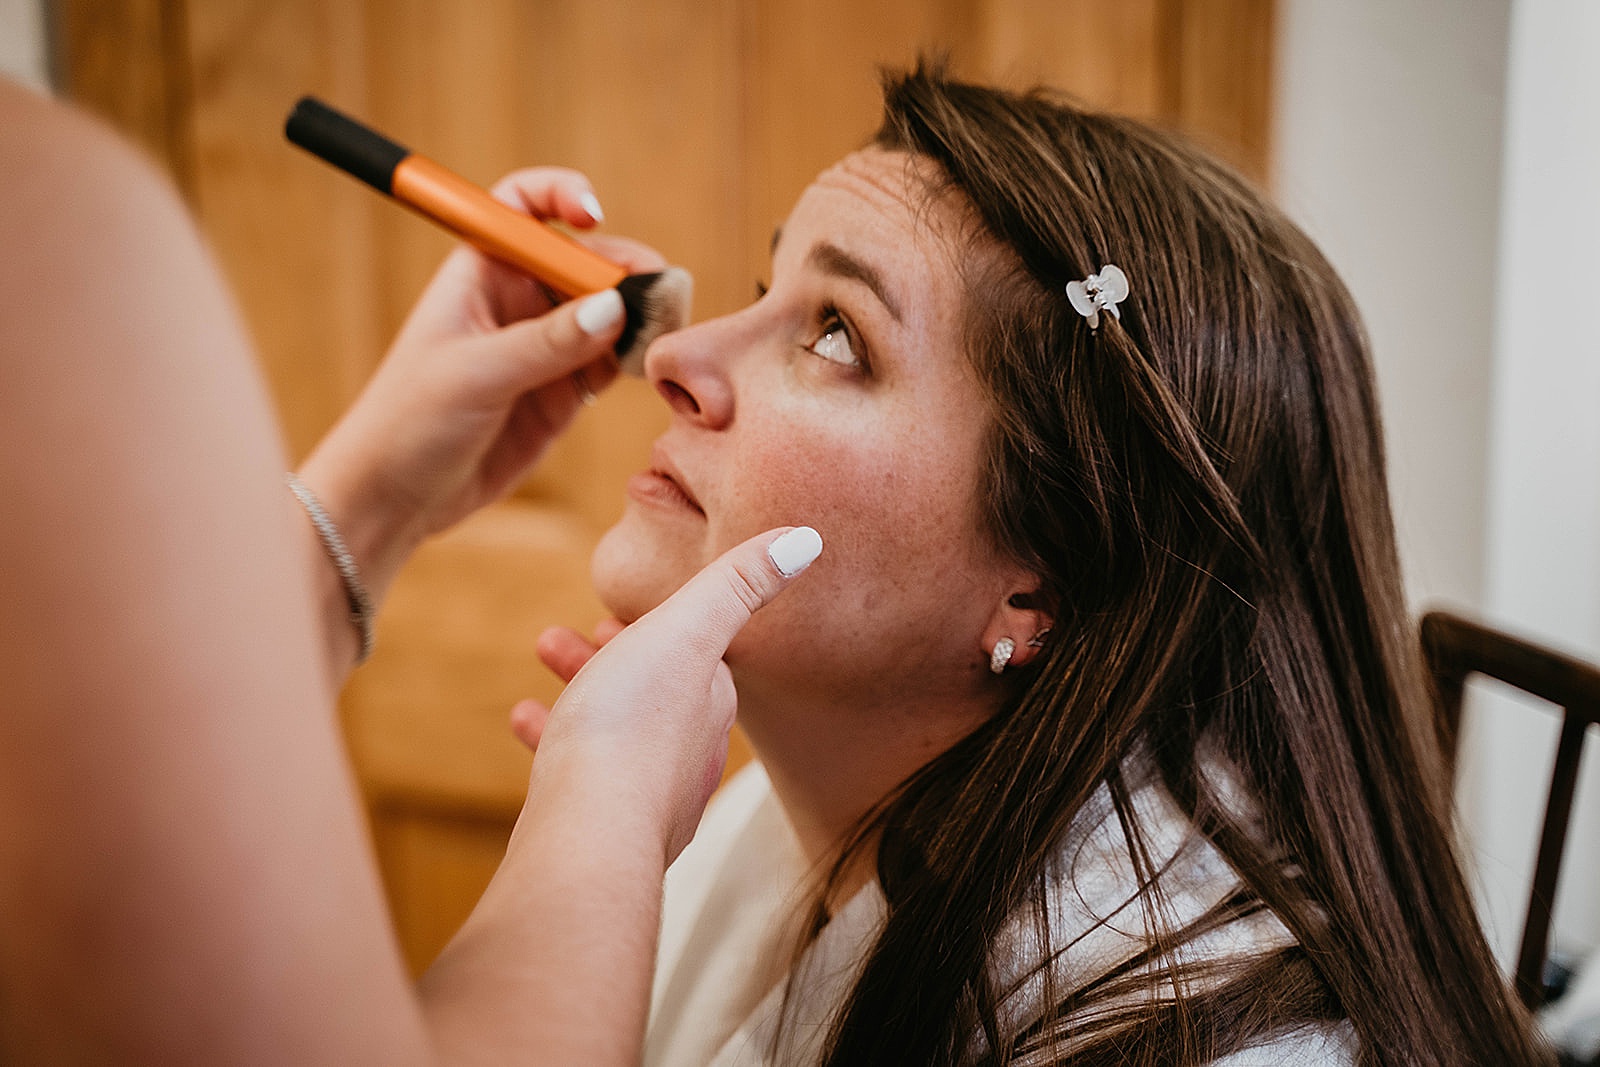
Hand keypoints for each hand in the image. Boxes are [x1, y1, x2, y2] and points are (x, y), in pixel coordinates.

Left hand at [298, 168, 666, 602]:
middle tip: (659, 291)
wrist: (393, 498)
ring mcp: (543, 347)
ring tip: (666, 329)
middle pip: (583, 262)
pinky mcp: (561, 393)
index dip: (561, 197)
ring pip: (606, 313)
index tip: (594, 215)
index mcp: (479, 272)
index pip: (524, 207)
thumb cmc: (409, 421)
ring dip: (639, 316)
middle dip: (623, 269)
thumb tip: (614, 306)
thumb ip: (548, 343)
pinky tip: (648, 365)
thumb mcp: (476, 375)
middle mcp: (515, 301)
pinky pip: (610, 362)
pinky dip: (635, 359)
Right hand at [521, 526, 822, 863]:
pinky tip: (525, 721)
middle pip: (652, 689)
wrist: (590, 833)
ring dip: (580, 688)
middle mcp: (691, 754)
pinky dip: (556, 737)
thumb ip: (737, 583)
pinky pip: (583, 771)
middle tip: (562, 635)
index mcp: (712, 705)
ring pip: (615, 728)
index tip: (617, 612)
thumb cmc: (632, 724)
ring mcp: (649, 796)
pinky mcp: (607, 825)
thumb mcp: (685, 630)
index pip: (696, 656)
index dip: (659, 628)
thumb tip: (806, 538)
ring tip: (543, 656)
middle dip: (610, 656)